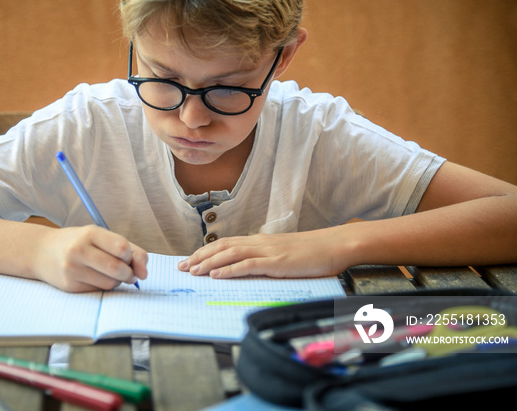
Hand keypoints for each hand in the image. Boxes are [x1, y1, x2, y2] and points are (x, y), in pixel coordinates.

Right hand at [33, 225, 147, 291]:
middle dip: (128, 274)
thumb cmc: (79, 242)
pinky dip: (104, 287)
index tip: (129, 258)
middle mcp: (78, 250)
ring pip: (110, 284)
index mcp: (90, 233)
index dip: (132, 257)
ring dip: (117, 282)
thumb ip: (130, 250)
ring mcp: (72, 269)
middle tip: (127, 272)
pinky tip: (95, 278)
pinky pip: (99, 291)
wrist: (42, 251)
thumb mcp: (101, 237)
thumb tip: (144, 273)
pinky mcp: (69, 286)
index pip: (122, 248)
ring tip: (109, 273)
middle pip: (117, 269)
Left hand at [178, 230, 347, 278]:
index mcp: (260, 241)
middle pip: (222, 246)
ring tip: (193, 271)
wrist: (335, 245)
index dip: (205, 251)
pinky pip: (248, 265)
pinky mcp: (277, 262)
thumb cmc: (312, 253)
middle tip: (181, 267)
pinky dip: (230, 269)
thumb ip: (265, 259)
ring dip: (209, 263)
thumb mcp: (283, 255)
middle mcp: (259, 243)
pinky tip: (217, 275)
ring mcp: (268, 251)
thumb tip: (248, 268)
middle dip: (199, 257)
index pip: (225, 244)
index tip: (189, 260)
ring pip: (230, 253)